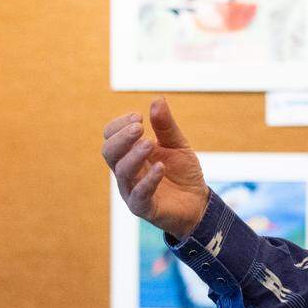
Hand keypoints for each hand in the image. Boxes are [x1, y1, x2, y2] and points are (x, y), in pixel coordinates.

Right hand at [101, 97, 208, 238]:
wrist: (198, 203)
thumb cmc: (183, 173)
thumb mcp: (178, 145)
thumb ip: (166, 126)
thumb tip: (158, 99)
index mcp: (130, 154)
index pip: (111, 136)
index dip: (120, 125)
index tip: (138, 117)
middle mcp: (126, 171)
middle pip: (109, 152)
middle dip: (122, 138)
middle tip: (140, 127)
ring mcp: (132, 190)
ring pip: (121, 171)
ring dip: (134, 155)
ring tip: (149, 143)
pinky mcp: (144, 207)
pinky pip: (139, 194)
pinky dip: (148, 180)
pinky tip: (160, 167)